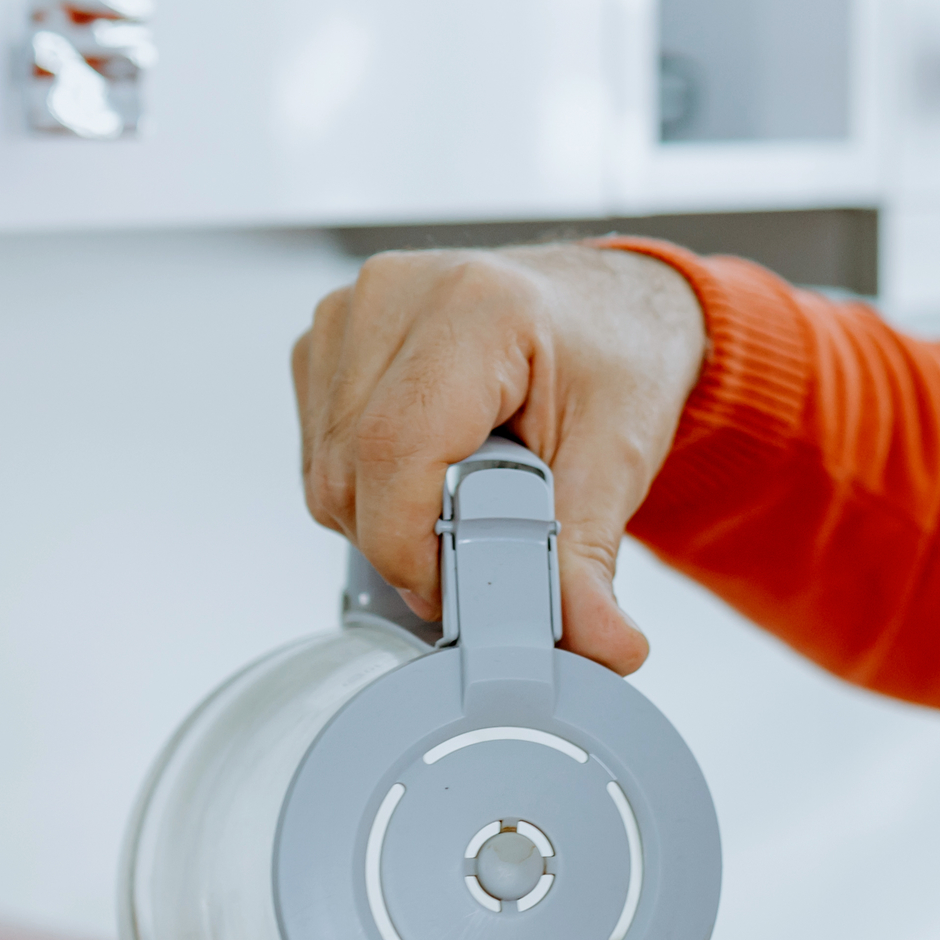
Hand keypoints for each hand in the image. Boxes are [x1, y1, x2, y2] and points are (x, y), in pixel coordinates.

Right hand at [292, 244, 708, 673]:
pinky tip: (429, 470)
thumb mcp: (620, 455)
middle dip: (405, 544)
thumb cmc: (614, 356)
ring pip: (324, 471)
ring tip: (463, 499)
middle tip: (477, 557)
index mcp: (476, 308)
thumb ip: (590, 556)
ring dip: (384, 518)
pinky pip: (319, 450)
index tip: (453, 593)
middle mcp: (395, 294)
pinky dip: (368, 488)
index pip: (395, 450)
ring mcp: (351, 310)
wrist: (604, 306)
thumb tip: (600, 645)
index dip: (410, 545)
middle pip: (349, 470)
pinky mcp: (327, 336)